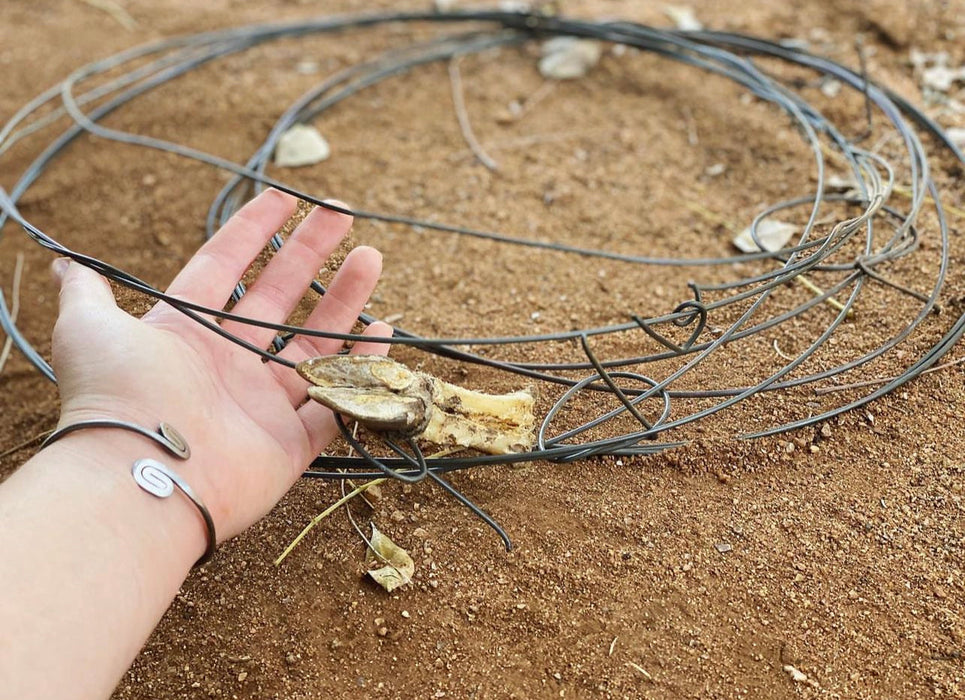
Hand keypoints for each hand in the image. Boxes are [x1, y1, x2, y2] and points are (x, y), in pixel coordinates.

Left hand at [49, 189, 390, 540]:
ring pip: (315, 344)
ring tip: (371, 257)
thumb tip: (64, 265)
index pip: (227, 268)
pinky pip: (337, 402)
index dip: (254, 230)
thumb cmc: (117, 397)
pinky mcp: (290, 444)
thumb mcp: (89, 330)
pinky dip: (362, 370)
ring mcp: (262, 405)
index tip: (285, 196)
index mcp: (187, 333)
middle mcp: (227, 365)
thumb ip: (88, 295)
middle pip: (281, 297)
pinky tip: (383, 331)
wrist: (142, 477)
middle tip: (342, 214)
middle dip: (312, 253)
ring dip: (345, 300)